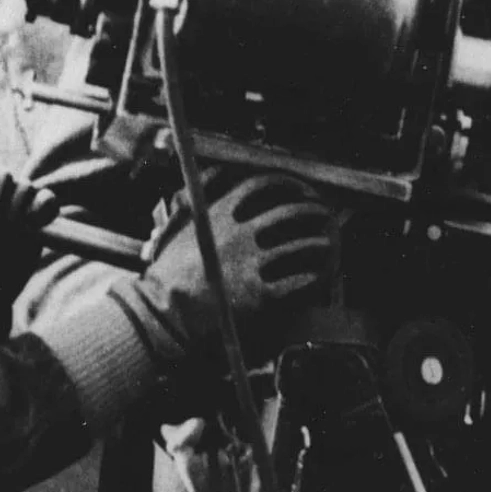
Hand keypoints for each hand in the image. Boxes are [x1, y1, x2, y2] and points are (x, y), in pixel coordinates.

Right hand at [114, 173, 337, 360]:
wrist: (164, 312)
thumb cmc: (165, 272)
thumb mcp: (174, 227)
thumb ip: (192, 201)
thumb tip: (207, 179)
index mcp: (219, 216)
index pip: (259, 186)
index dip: (282, 182)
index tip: (295, 185)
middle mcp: (239, 236)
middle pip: (286, 213)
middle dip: (309, 209)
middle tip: (321, 211)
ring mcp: (251, 265)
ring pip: (297, 247)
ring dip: (317, 243)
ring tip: (326, 243)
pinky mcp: (258, 295)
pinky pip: (295, 283)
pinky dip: (310, 278)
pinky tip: (317, 277)